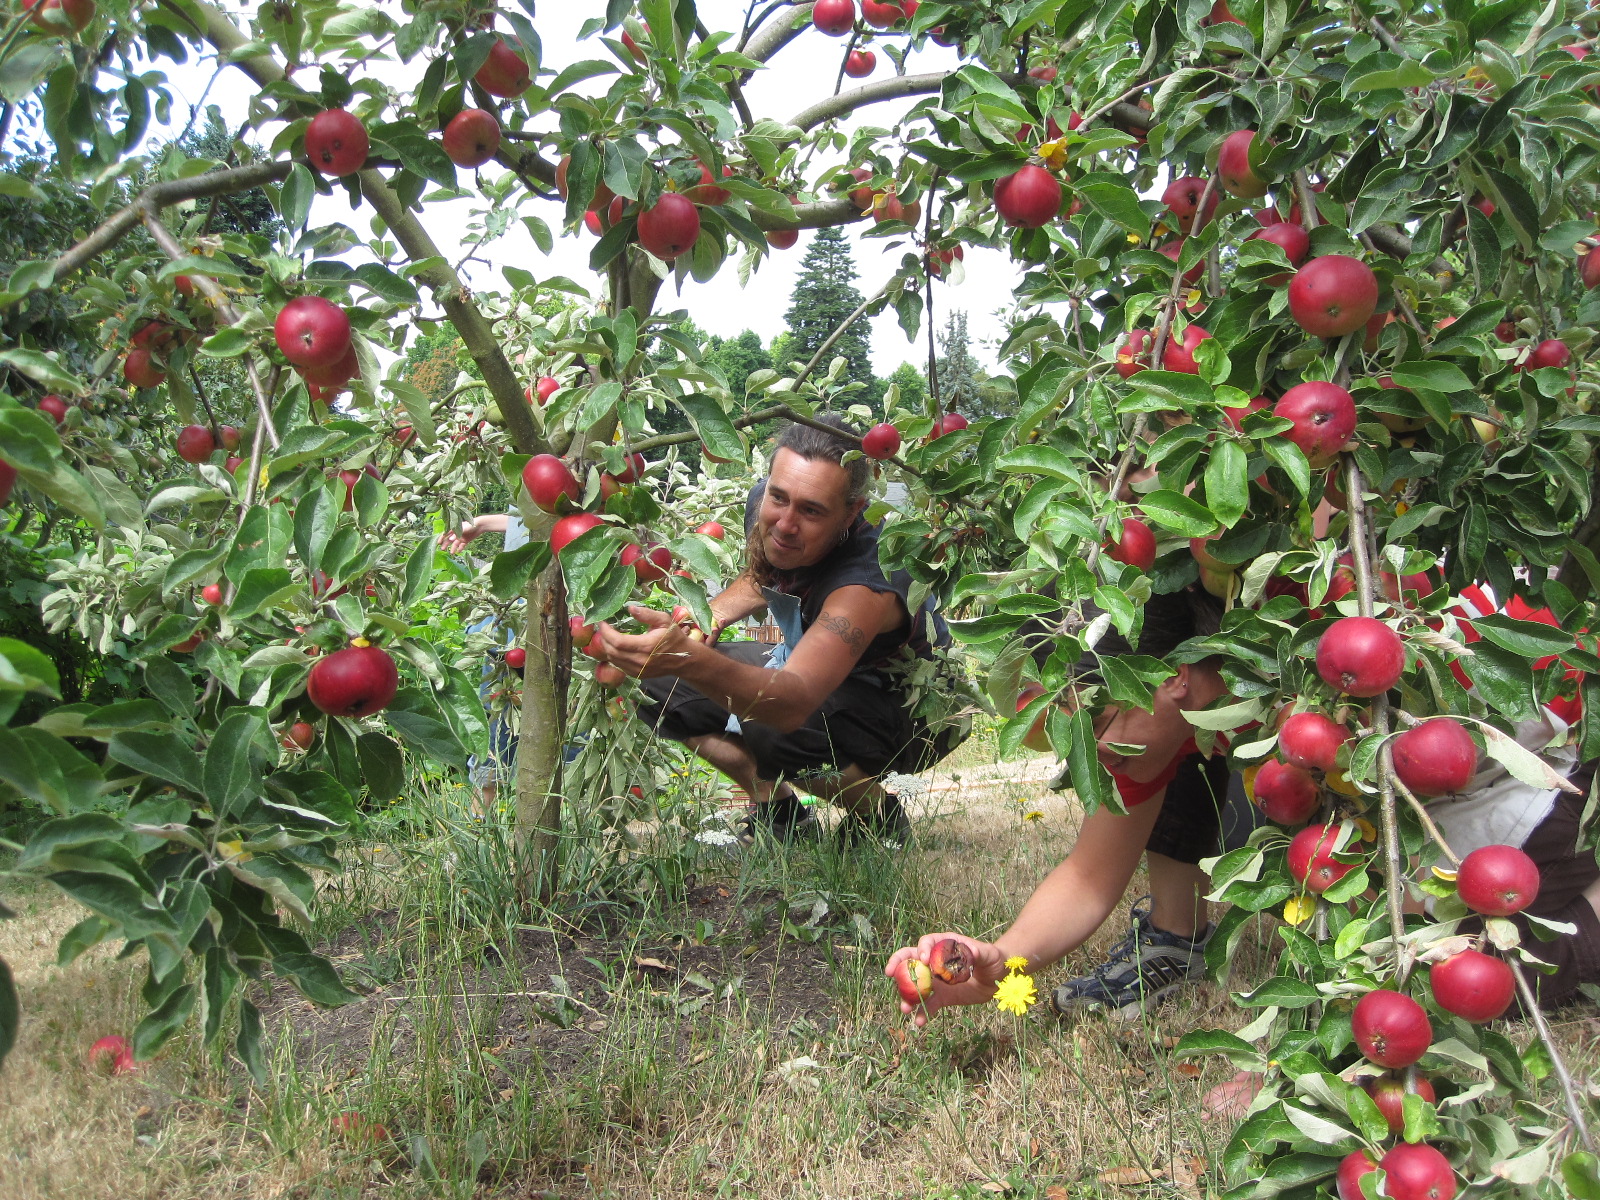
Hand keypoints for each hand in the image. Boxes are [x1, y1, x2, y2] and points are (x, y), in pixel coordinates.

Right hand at [439, 519, 484, 553]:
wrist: (480, 526)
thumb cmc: (470, 525)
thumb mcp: (463, 529)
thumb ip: (456, 534)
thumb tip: (450, 539)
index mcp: (454, 529)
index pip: (446, 534)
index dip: (442, 538)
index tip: (438, 543)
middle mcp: (456, 534)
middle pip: (449, 540)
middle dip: (446, 544)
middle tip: (443, 549)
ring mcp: (461, 537)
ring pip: (455, 544)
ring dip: (453, 548)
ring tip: (451, 553)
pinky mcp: (465, 541)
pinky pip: (462, 546)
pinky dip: (460, 549)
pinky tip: (458, 552)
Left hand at [593, 604, 698, 678]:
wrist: (683, 659)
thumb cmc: (674, 637)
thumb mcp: (664, 620)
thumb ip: (647, 614)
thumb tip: (630, 608)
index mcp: (647, 646)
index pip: (618, 642)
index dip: (606, 632)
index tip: (602, 622)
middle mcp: (641, 661)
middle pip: (612, 651)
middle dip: (603, 638)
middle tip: (603, 627)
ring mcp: (638, 670)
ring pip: (613, 659)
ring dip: (607, 647)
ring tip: (607, 635)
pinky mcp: (637, 675)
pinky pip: (618, 665)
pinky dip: (613, 655)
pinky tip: (615, 646)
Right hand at [883, 933, 1011, 1027]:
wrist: (998, 979)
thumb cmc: (993, 959)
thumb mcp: (988, 953)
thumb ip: (978, 952)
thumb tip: (970, 951)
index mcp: (944, 945)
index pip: (926, 943)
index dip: (922, 950)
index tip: (924, 959)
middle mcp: (935, 962)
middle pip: (911, 960)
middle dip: (898, 965)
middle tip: (890, 973)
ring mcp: (936, 980)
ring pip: (915, 985)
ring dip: (907, 996)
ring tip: (905, 1008)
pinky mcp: (942, 997)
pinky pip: (929, 1005)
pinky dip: (923, 1013)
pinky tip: (920, 1022)